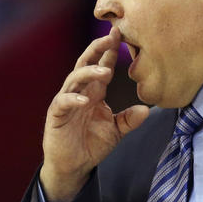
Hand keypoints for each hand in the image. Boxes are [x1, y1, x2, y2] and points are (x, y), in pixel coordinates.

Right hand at [40, 26, 148, 201]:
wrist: (73, 166)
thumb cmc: (91, 144)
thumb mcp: (116, 131)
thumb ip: (129, 120)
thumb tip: (146, 109)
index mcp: (94, 92)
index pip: (102, 65)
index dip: (110, 51)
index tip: (121, 35)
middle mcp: (80, 92)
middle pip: (86, 63)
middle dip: (98, 49)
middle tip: (111, 37)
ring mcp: (67, 102)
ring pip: (74, 79)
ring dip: (88, 72)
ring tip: (104, 71)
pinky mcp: (56, 115)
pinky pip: (63, 102)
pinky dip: (73, 99)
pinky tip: (85, 100)